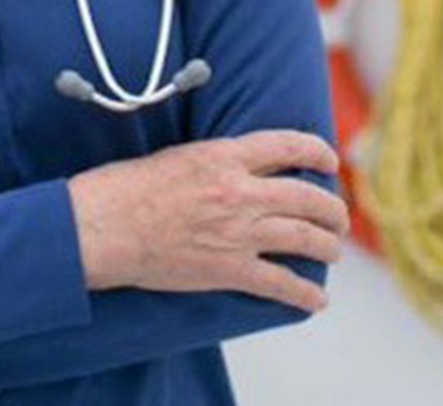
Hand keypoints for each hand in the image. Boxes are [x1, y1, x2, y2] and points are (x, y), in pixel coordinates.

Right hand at [67, 130, 347, 311]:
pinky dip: (304, 293)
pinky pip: (281, 283)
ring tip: (332, 250)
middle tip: (338, 216)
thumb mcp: (177, 156)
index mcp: (223, 156)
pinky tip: (315, 298)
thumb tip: (236, 169)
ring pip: (305, 238)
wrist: (104, 225)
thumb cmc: (127, 187)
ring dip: (327, 246)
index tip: (329, 160)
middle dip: (332, 208)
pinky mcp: (229, 269)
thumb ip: (214, 162)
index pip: (287, 144)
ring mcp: (238, 232)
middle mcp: (239, 191)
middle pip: (307, 196)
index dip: (316, 151)